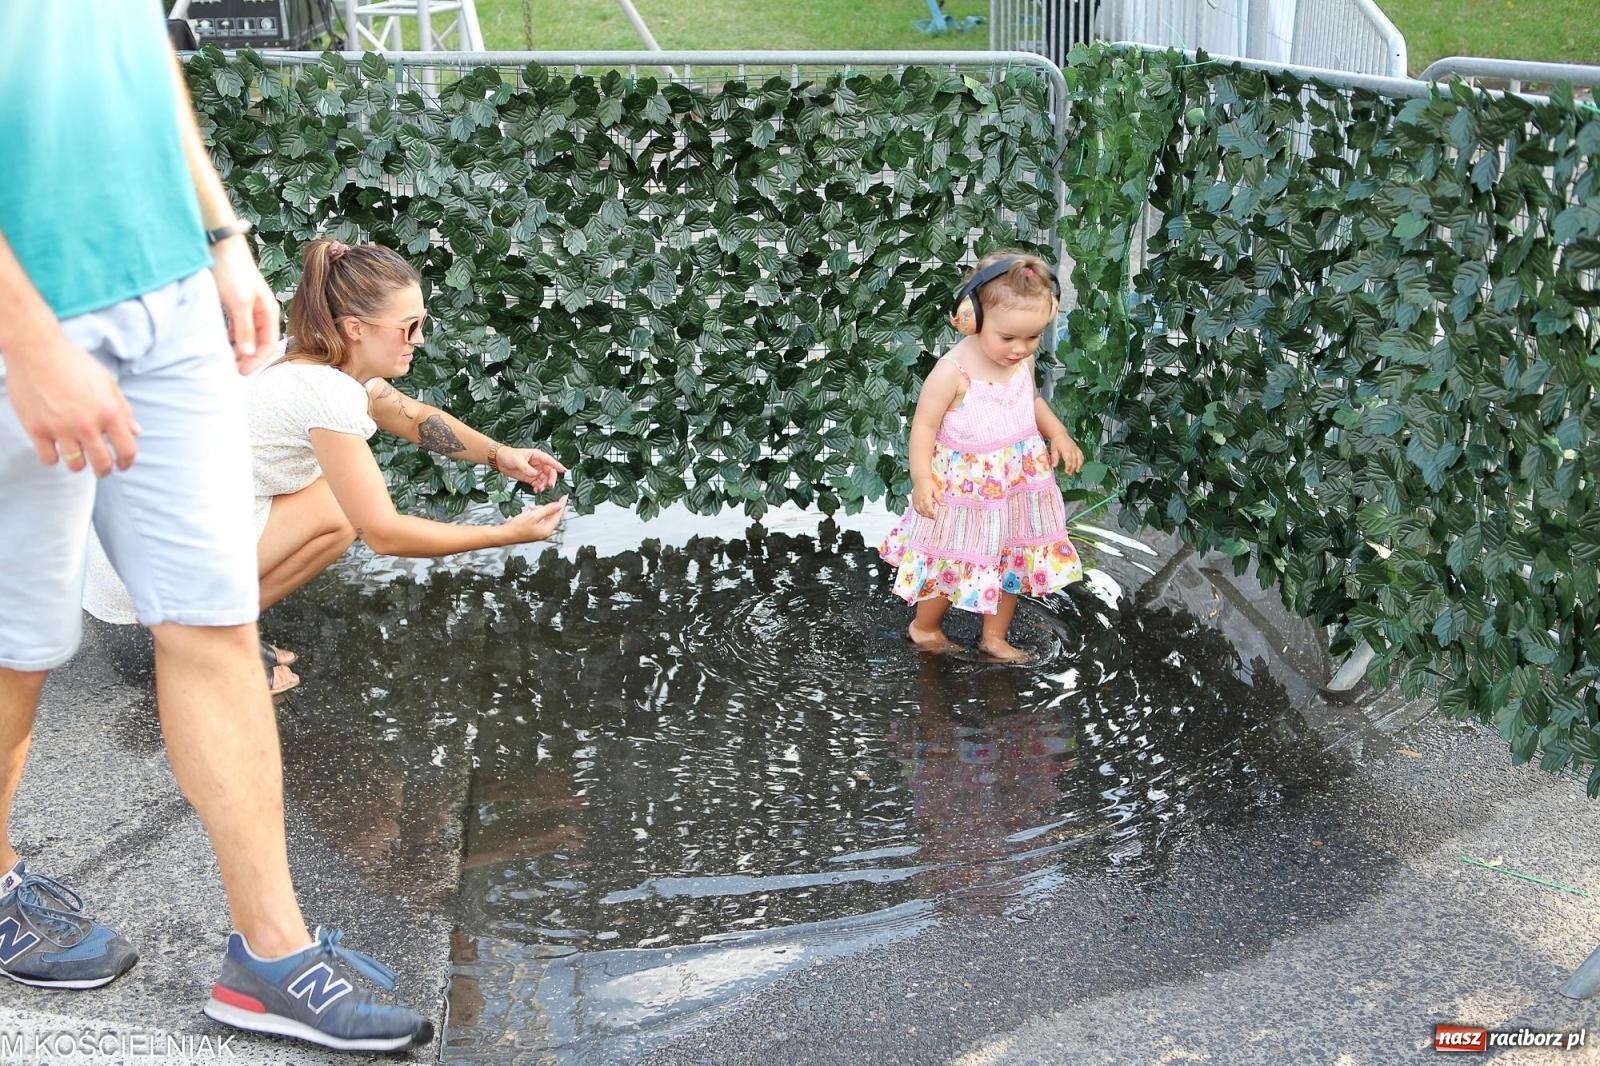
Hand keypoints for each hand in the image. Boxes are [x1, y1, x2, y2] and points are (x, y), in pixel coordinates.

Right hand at [4, 335, 139, 475]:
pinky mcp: (37, 429)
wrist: (36, 350)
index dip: (128, 462)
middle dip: (105, 470)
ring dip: (79, 464)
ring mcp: (60, 429)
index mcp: (109, 412)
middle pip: (102, 464)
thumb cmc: (74, 363)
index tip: (123, 465)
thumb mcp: (107, 382)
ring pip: (75, 465)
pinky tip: (56, 448)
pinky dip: (53, 458)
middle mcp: (87, 424)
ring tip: (78, 455)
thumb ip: (123, 410)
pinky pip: (49, 459)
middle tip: (102, 468)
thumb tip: (136, 432)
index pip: (127, 450)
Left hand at [209, 235, 278, 373]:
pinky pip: (234, 327)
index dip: (257, 360)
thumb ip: (244, 329)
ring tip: (225, 359)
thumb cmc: (232, 270)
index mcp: (268, 311)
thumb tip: (249, 353)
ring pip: (245, 335)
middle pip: (258, 342)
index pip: (268, 344)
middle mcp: (260, 311)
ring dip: (238, 348)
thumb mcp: (239, 303)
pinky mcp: (233, 303)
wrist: (220, 245)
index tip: (242, 372)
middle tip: (231, 370)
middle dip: (247, 357)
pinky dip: (229, 337)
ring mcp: (247, 307)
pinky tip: (220, 342)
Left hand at [495, 447, 567, 491]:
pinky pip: (538, 483)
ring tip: (540, 489)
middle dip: (551, 478)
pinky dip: (538, 487)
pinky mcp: (530, 477)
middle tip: (549, 485)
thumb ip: (527, 468)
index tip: (564, 471)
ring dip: (544, 484)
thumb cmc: (508, 455)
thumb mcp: (517, 460)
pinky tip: (536, 490)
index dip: (557, 465)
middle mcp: (538, 463)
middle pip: (550, 471)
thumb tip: (535, 474)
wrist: (499, 460)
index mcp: (537, 456)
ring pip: (544, 478)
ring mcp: (534, 471)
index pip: (550, 461)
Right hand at [501, 496, 567, 544]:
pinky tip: (529, 511)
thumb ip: (548, 510)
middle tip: (540, 504)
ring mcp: (540, 533)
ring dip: (539, 510)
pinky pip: (539, 520)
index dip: (561, 505)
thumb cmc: (517, 527)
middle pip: (552, 516)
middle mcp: (545, 533)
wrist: (505, 535)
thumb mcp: (533, 515)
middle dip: (546, 508)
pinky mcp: (534, 531)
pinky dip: (535, 514)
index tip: (565, 497)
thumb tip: (559, 505)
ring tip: (531, 508)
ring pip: (544, 517)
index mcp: (547, 530)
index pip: (558, 515)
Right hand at [912, 479, 938, 519]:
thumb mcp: (936, 489)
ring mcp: (916, 500)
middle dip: (928, 515)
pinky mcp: (913, 500)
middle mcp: (920, 499)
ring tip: (929, 516)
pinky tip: (923, 513)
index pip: (928, 507)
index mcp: (926, 496)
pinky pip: (916, 508)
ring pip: (919, 510)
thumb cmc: (929, 484)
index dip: (931, 512)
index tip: (935, 516)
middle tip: (934, 518)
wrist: (920, 479)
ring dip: (924, 515)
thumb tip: (941, 503)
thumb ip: (938, 496)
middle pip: (923, 510)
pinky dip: (919, 512)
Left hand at [1048, 430, 1083, 474]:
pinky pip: (1081, 455)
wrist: (1060, 434)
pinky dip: (1082, 460)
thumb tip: (1054, 466)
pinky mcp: (1077, 448)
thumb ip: (1054, 458)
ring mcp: (1076, 449)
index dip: (1068, 467)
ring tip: (1077, 471)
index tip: (1066, 471)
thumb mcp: (1053, 450)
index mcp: (1066, 451)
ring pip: (1079, 458)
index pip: (1069, 461)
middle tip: (1069, 473)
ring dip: (1079, 465)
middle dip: (1072, 468)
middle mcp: (1072, 450)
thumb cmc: (1056, 442)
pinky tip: (1080, 465)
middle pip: (1074, 461)